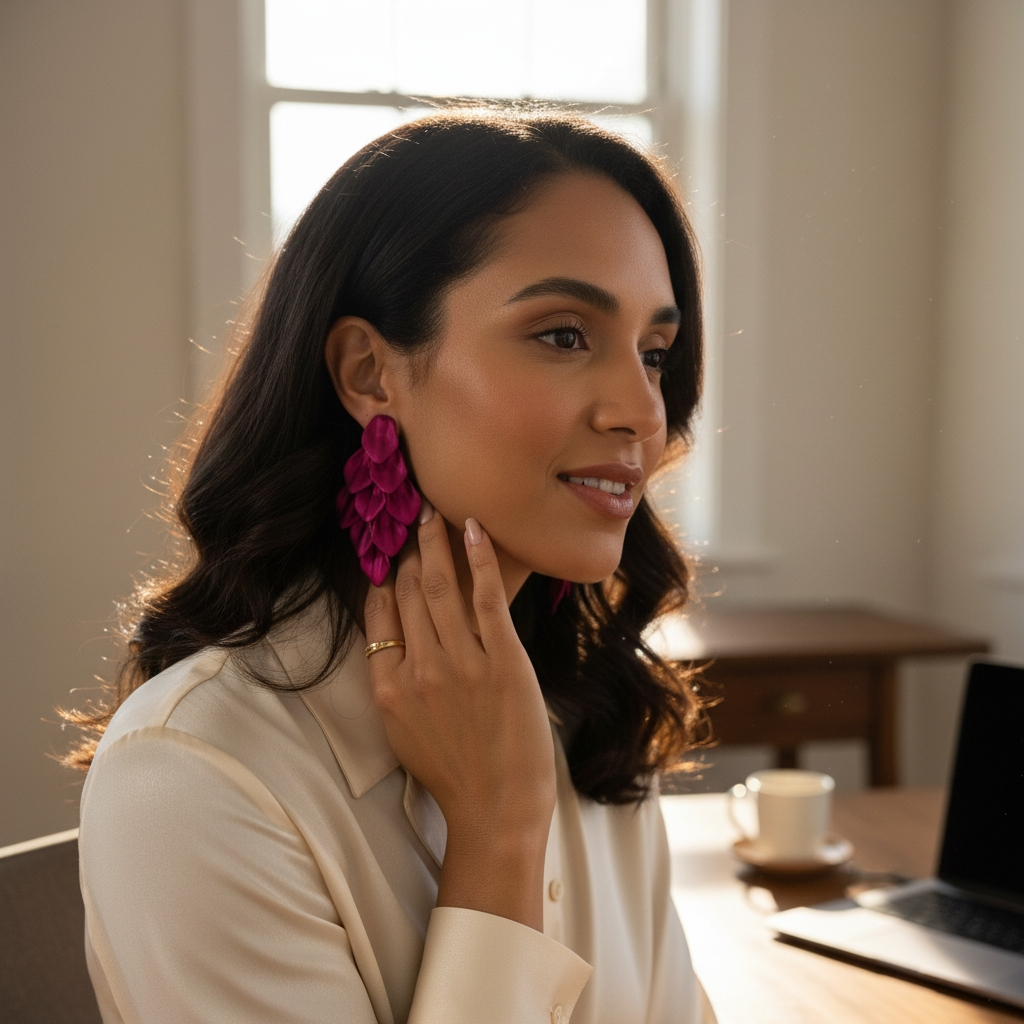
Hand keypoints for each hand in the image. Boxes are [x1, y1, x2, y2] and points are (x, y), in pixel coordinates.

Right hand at [363, 502, 555, 928]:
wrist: (496, 809)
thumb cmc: (455, 777)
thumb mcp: (405, 734)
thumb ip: (396, 687)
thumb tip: (400, 646)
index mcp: (390, 688)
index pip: (379, 617)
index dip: (383, 579)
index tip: (387, 554)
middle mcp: (419, 669)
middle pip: (407, 595)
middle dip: (408, 551)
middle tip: (412, 517)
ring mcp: (461, 663)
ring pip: (440, 588)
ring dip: (436, 545)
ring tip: (434, 514)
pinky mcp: (502, 660)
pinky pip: (485, 598)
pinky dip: (478, 560)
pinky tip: (473, 530)